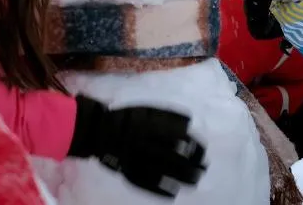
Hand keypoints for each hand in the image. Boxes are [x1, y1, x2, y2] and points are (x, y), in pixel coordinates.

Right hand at [68, 95, 205, 197]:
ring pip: (162, 171)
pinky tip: (174, 192)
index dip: (190, 145)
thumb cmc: (126, 117)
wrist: (99, 131)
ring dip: (180, 176)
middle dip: (190, 163)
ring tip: (195, 180)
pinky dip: (161, 189)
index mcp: (149, 127)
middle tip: (204, 167)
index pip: (176, 138)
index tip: (202, 149)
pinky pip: (147, 183)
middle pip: (172, 156)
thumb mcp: (147, 110)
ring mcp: (137, 159)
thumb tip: (189, 123)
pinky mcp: (130, 172)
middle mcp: (145, 144)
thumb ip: (167, 116)